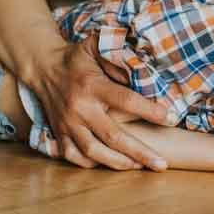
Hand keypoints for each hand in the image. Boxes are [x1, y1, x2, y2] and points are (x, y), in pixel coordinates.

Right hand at [23, 36, 172, 170]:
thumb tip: (143, 68)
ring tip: (141, 166)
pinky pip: (73, 156)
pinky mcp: (58, 134)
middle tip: (161, 164)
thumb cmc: (77, 57)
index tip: (170, 118)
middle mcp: (79, 108)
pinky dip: (92, 164)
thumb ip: (118, 54)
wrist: (42, 67)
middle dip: (139, 152)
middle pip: (112, 135)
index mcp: (92, 85)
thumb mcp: (96, 46)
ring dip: (118, 163)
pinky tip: (111, 164)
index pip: (125, 100)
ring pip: (93, 151)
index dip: (149, 110)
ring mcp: (67, 124)